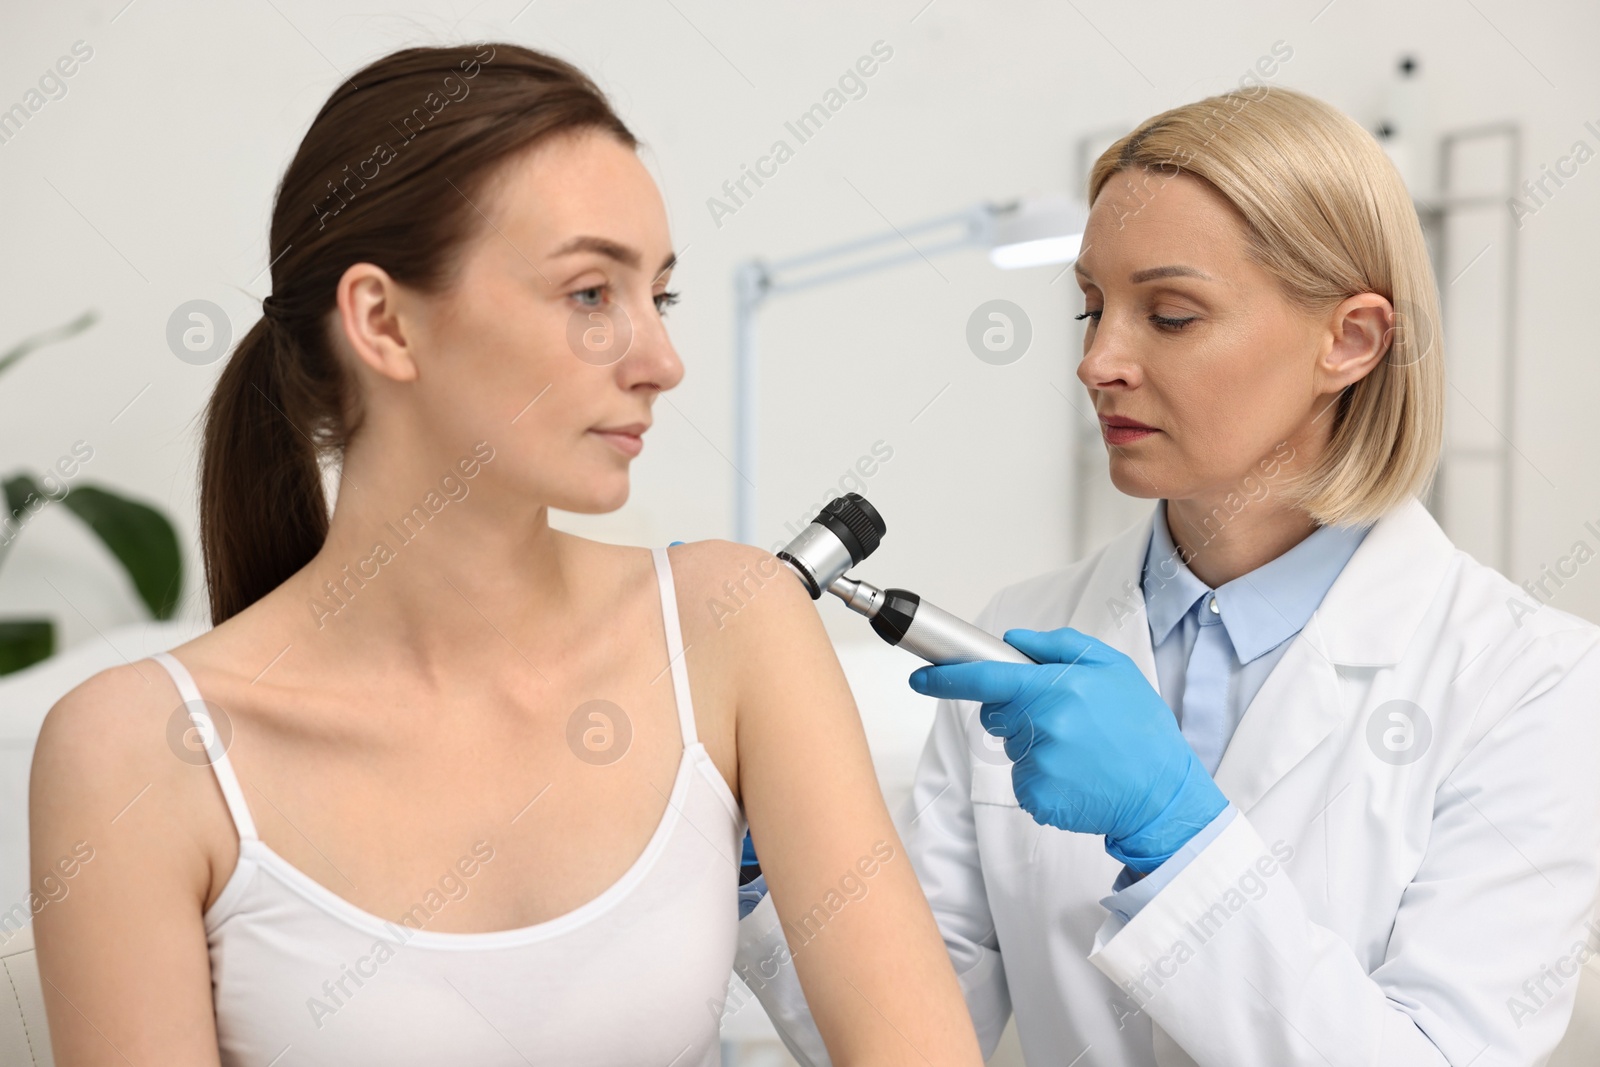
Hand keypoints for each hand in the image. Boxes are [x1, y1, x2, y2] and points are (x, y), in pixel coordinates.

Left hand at [908, 627, 1227, 871]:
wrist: (1164, 794)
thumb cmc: (1140, 730)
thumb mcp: (1112, 669)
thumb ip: (1058, 648)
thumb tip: (1011, 641)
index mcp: (1058, 687)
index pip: (985, 677)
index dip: (946, 678)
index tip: (920, 678)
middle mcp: (1044, 725)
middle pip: (994, 714)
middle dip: (1014, 713)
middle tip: (1062, 721)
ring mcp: (1040, 765)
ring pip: (1010, 749)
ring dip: (1033, 747)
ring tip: (1080, 750)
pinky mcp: (1039, 799)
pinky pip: (1021, 781)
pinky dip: (1041, 778)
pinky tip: (1076, 776)